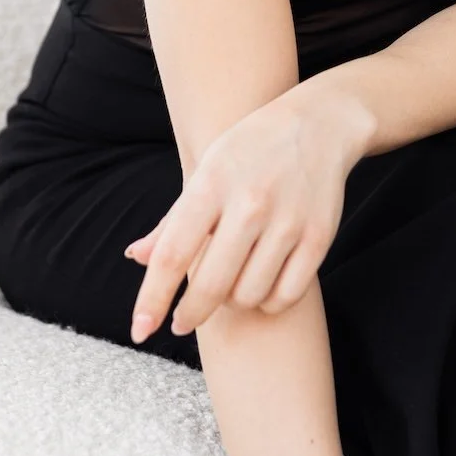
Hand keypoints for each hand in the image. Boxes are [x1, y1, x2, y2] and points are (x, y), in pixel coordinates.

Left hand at [125, 86, 366, 341]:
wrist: (319, 124)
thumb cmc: (250, 151)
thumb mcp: (206, 171)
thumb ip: (173, 220)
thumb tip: (136, 258)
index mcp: (211, 185)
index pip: (172, 254)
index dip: (152, 299)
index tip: (141, 331)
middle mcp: (249, 203)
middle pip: (211, 285)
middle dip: (191, 314)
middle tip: (183, 321)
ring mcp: (288, 221)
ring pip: (249, 295)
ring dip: (234, 302)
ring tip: (231, 286)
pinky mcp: (319, 236)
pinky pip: (287, 294)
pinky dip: (269, 303)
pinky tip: (262, 289)